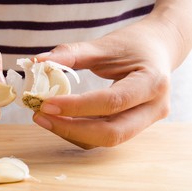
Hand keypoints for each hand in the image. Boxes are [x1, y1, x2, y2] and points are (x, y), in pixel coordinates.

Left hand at [33, 16, 176, 148]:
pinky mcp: (132, 128)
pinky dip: (78, 131)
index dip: (76, 107)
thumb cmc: (134, 44)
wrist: (158, 49)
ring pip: (104, 140)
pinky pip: (102, 137)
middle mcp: (153, 109)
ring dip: (71, 132)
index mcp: (152, 83)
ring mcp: (145, 122)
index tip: (45, 104)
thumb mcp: (105, 45)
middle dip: (71, 129)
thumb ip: (71, 54)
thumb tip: (37, 62)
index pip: (111, 102)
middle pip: (111, 133)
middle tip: (40, 116)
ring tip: (45, 117)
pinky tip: (60, 119)